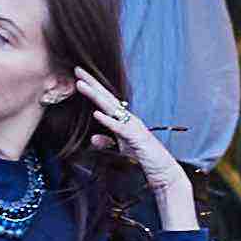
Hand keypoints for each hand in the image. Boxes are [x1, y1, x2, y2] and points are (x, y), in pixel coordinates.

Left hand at [73, 70, 201, 226]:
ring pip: (111, 108)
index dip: (93, 88)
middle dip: (92, 83)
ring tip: (81, 85)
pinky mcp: (136, 138)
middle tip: (77, 69)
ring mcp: (133, 127)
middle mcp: (128, 119)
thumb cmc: (143, 158)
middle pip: (106, 98)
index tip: (79, 77)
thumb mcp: (120, 149)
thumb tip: (93, 138)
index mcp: (124, 120)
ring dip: (95, 96)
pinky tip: (96, 114)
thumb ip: (107, 142)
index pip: (105, 101)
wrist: (163, 171)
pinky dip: (108, 121)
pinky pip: (119, 128)